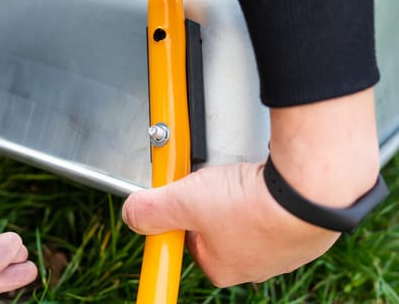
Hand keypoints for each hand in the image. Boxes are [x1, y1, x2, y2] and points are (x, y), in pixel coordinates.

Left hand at [122, 162, 339, 286]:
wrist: (310, 192)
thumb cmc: (251, 205)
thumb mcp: (184, 202)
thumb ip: (151, 210)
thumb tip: (132, 214)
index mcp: (223, 266)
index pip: (190, 242)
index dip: (182, 216)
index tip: (182, 199)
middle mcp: (254, 263)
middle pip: (219, 227)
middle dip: (212, 202)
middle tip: (212, 181)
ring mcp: (283, 247)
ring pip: (249, 215)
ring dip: (241, 194)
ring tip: (240, 176)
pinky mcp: (305, 225)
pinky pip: (278, 206)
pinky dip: (269, 191)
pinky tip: (266, 177)